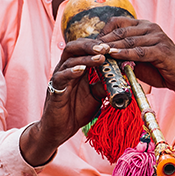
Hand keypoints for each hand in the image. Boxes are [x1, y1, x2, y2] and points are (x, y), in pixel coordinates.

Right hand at [19, 38, 108, 166]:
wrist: (60, 130)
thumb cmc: (76, 110)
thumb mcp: (95, 95)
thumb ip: (104, 84)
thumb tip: (120, 77)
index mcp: (75, 68)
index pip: (83, 48)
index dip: (97, 45)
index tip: (112, 46)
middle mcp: (65, 70)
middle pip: (74, 47)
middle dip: (90, 45)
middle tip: (106, 47)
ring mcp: (59, 78)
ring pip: (69, 60)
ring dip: (85, 58)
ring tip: (100, 57)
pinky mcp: (54, 90)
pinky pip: (61, 77)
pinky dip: (71, 72)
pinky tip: (82, 70)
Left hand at [97, 17, 174, 98]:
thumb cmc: (159, 68)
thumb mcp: (138, 58)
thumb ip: (123, 54)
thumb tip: (101, 56)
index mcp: (143, 26)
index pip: (117, 23)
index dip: (102, 32)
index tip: (90, 44)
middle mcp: (150, 27)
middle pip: (120, 31)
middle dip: (103, 40)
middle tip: (88, 49)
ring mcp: (157, 37)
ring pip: (128, 41)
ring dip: (111, 47)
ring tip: (96, 52)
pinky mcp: (162, 50)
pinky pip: (139, 51)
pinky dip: (125, 54)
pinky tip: (113, 56)